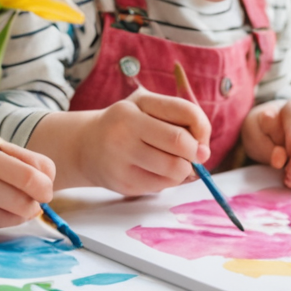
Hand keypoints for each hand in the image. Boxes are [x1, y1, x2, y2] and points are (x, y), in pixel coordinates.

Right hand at [0, 133, 55, 233]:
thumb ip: (23, 159)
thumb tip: (47, 184)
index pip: (29, 178)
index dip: (46, 184)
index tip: (44, 182)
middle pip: (24, 204)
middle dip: (36, 200)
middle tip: (30, 191)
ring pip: (15, 219)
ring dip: (21, 210)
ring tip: (9, 195)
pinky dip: (4, 215)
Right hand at [74, 91, 210, 195]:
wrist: (86, 146)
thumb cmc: (127, 124)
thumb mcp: (148, 108)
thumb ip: (181, 121)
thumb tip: (204, 154)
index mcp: (137, 105)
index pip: (187, 113)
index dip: (203, 129)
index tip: (200, 139)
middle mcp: (125, 129)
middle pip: (180, 143)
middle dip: (194, 153)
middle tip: (192, 156)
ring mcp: (122, 158)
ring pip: (175, 169)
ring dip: (184, 170)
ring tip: (173, 164)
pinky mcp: (124, 183)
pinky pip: (163, 186)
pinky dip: (168, 181)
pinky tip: (155, 171)